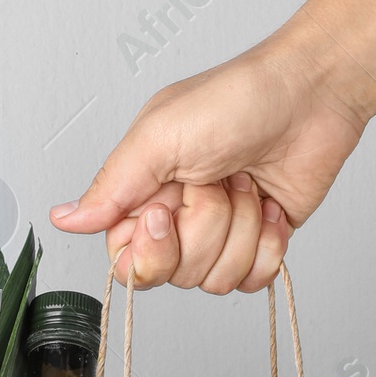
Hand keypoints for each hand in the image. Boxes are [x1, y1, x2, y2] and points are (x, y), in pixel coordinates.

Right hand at [50, 26, 368, 289]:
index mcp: (144, 191)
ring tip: (245, 184)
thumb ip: (112, 186)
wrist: (311, 95)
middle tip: (215, 181)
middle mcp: (180, 216)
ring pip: (217, 281)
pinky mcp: (261, 241)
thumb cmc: (237, 99)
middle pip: (175, 274)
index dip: (150, 250)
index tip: (166, 211)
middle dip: (204, 228)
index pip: (127, 262)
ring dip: (240, 231)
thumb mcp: (159, 136)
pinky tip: (269, 207)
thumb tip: (64, 218)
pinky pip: (255, 279)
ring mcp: (222, 232)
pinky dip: (268, 244)